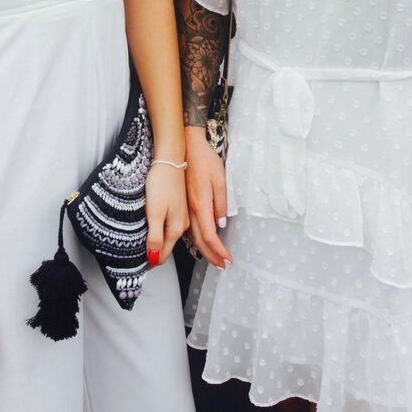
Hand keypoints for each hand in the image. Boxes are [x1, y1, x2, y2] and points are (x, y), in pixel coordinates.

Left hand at [145, 162, 188, 266]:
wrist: (170, 160)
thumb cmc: (162, 183)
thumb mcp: (154, 213)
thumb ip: (155, 237)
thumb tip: (154, 259)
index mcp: (176, 228)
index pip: (164, 254)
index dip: (152, 262)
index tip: (142, 267)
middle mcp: (182, 224)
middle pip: (168, 247)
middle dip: (158, 255)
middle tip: (144, 262)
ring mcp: (182, 214)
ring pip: (170, 236)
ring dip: (161, 244)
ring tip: (148, 249)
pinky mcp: (178, 205)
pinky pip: (171, 225)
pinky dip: (164, 232)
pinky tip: (156, 229)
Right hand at [184, 127, 232, 269]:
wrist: (186, 146)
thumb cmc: (205, 160)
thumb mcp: (220, 180)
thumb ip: (221, 204)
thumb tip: (221, 224)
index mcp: (201, 204)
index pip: (210, 235)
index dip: (219, 250)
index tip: (228, 260)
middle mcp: (191, 209)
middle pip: (199, 240)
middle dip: (211, 255)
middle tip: (222, 265)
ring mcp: (185, 206)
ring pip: (192, 235)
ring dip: (203, 249)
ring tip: (213, 257)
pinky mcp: (183, 203)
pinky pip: (188, 227)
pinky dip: (196, 238)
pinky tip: (201, 240)